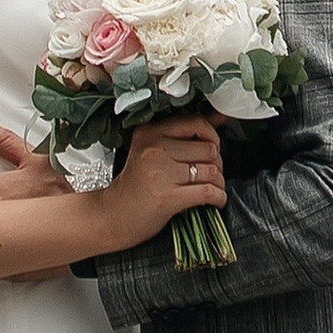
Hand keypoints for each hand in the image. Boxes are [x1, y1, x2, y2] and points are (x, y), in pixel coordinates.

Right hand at [99, 112, 226, 246]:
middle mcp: (153, 149)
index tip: (213, 149)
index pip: (195, 123)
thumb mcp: (152, 152)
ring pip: (211, 171)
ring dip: (219, 183)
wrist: (112, 216)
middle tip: (211, 175)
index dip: (212, 137)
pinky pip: (207, 192)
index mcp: (149, 132)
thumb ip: (184, 135)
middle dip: (217, 164)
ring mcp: (159, 172)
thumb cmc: (134, 186)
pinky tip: (216, 201)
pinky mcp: (167, 197)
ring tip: (213, 189)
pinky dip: (218, 197)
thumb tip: (219, 116)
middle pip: (208, 149)